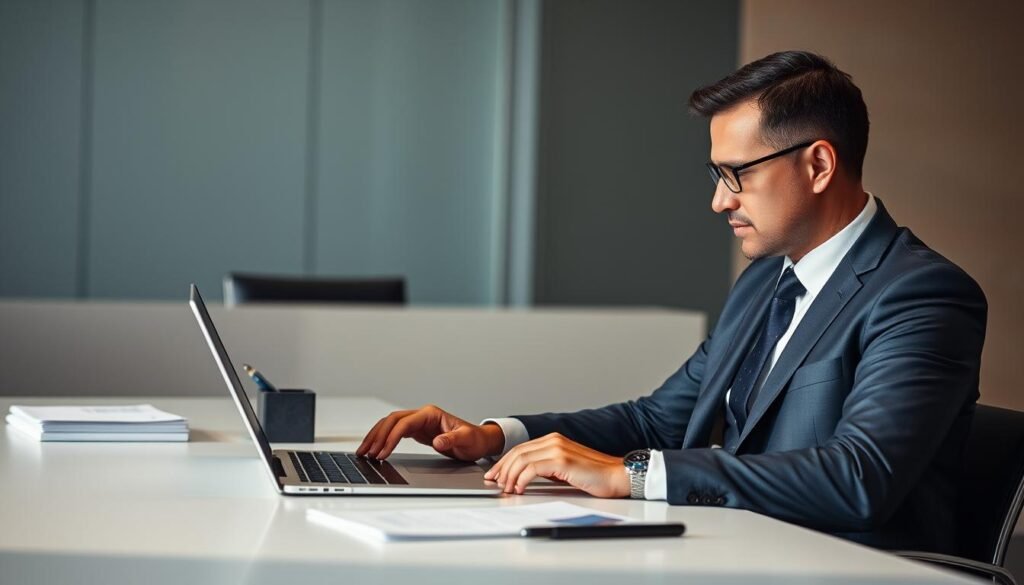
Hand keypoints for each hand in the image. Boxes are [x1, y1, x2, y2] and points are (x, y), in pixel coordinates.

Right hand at [356, 404, 504, 461]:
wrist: (478, 441)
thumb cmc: (474, 439)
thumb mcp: (466, 440)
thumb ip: (452, 439)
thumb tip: (438, 440)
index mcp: (431, 414)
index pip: (404, 423)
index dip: (391, 437)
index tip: (382, 452)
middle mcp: (422, 415)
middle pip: (391, 421)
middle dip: (377, 436)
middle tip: (366, 453)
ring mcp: (418, 422)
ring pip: (390, 425)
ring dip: (376, 437)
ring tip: (364, 452)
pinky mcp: (417, 431)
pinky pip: (395, 432)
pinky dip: (383, 440)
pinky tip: (375, 450)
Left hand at [483, 432, 630, 497]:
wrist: (617, 475)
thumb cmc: (595, 475)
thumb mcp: (565, 469)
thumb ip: (547, 468)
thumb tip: (526, 477)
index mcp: (554, 440)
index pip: (521, 449)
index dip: (505, 462)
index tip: (496, 474)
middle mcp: (554, 440)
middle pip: (517, 452)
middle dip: (502, 468)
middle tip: (494, 482)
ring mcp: (557, 448)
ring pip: (522, 459)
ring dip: (510, 475)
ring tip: (506, 488)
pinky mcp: (562, 460)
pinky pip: (532, 468)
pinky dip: (521, 479)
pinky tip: (519, 489)